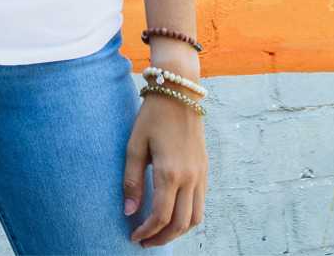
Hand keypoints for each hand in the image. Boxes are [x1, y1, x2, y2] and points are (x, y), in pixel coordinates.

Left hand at [123, 90, 207, 247]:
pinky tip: (173, 214)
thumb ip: (131, 180)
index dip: (147, 232)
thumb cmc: (152, 116)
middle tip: (145, 241)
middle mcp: (189, 177)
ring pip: (195, 218)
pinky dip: (188, 217)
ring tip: (159, 233)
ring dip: (178, 231)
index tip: (134, 236)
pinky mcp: (205, 169)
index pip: (160, 216)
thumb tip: (129, 212)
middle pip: (180, 224)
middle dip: (162, 238)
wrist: (179, 92)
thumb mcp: (135, 145)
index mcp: (169, 172)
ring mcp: (201, 174)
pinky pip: (201, 203)